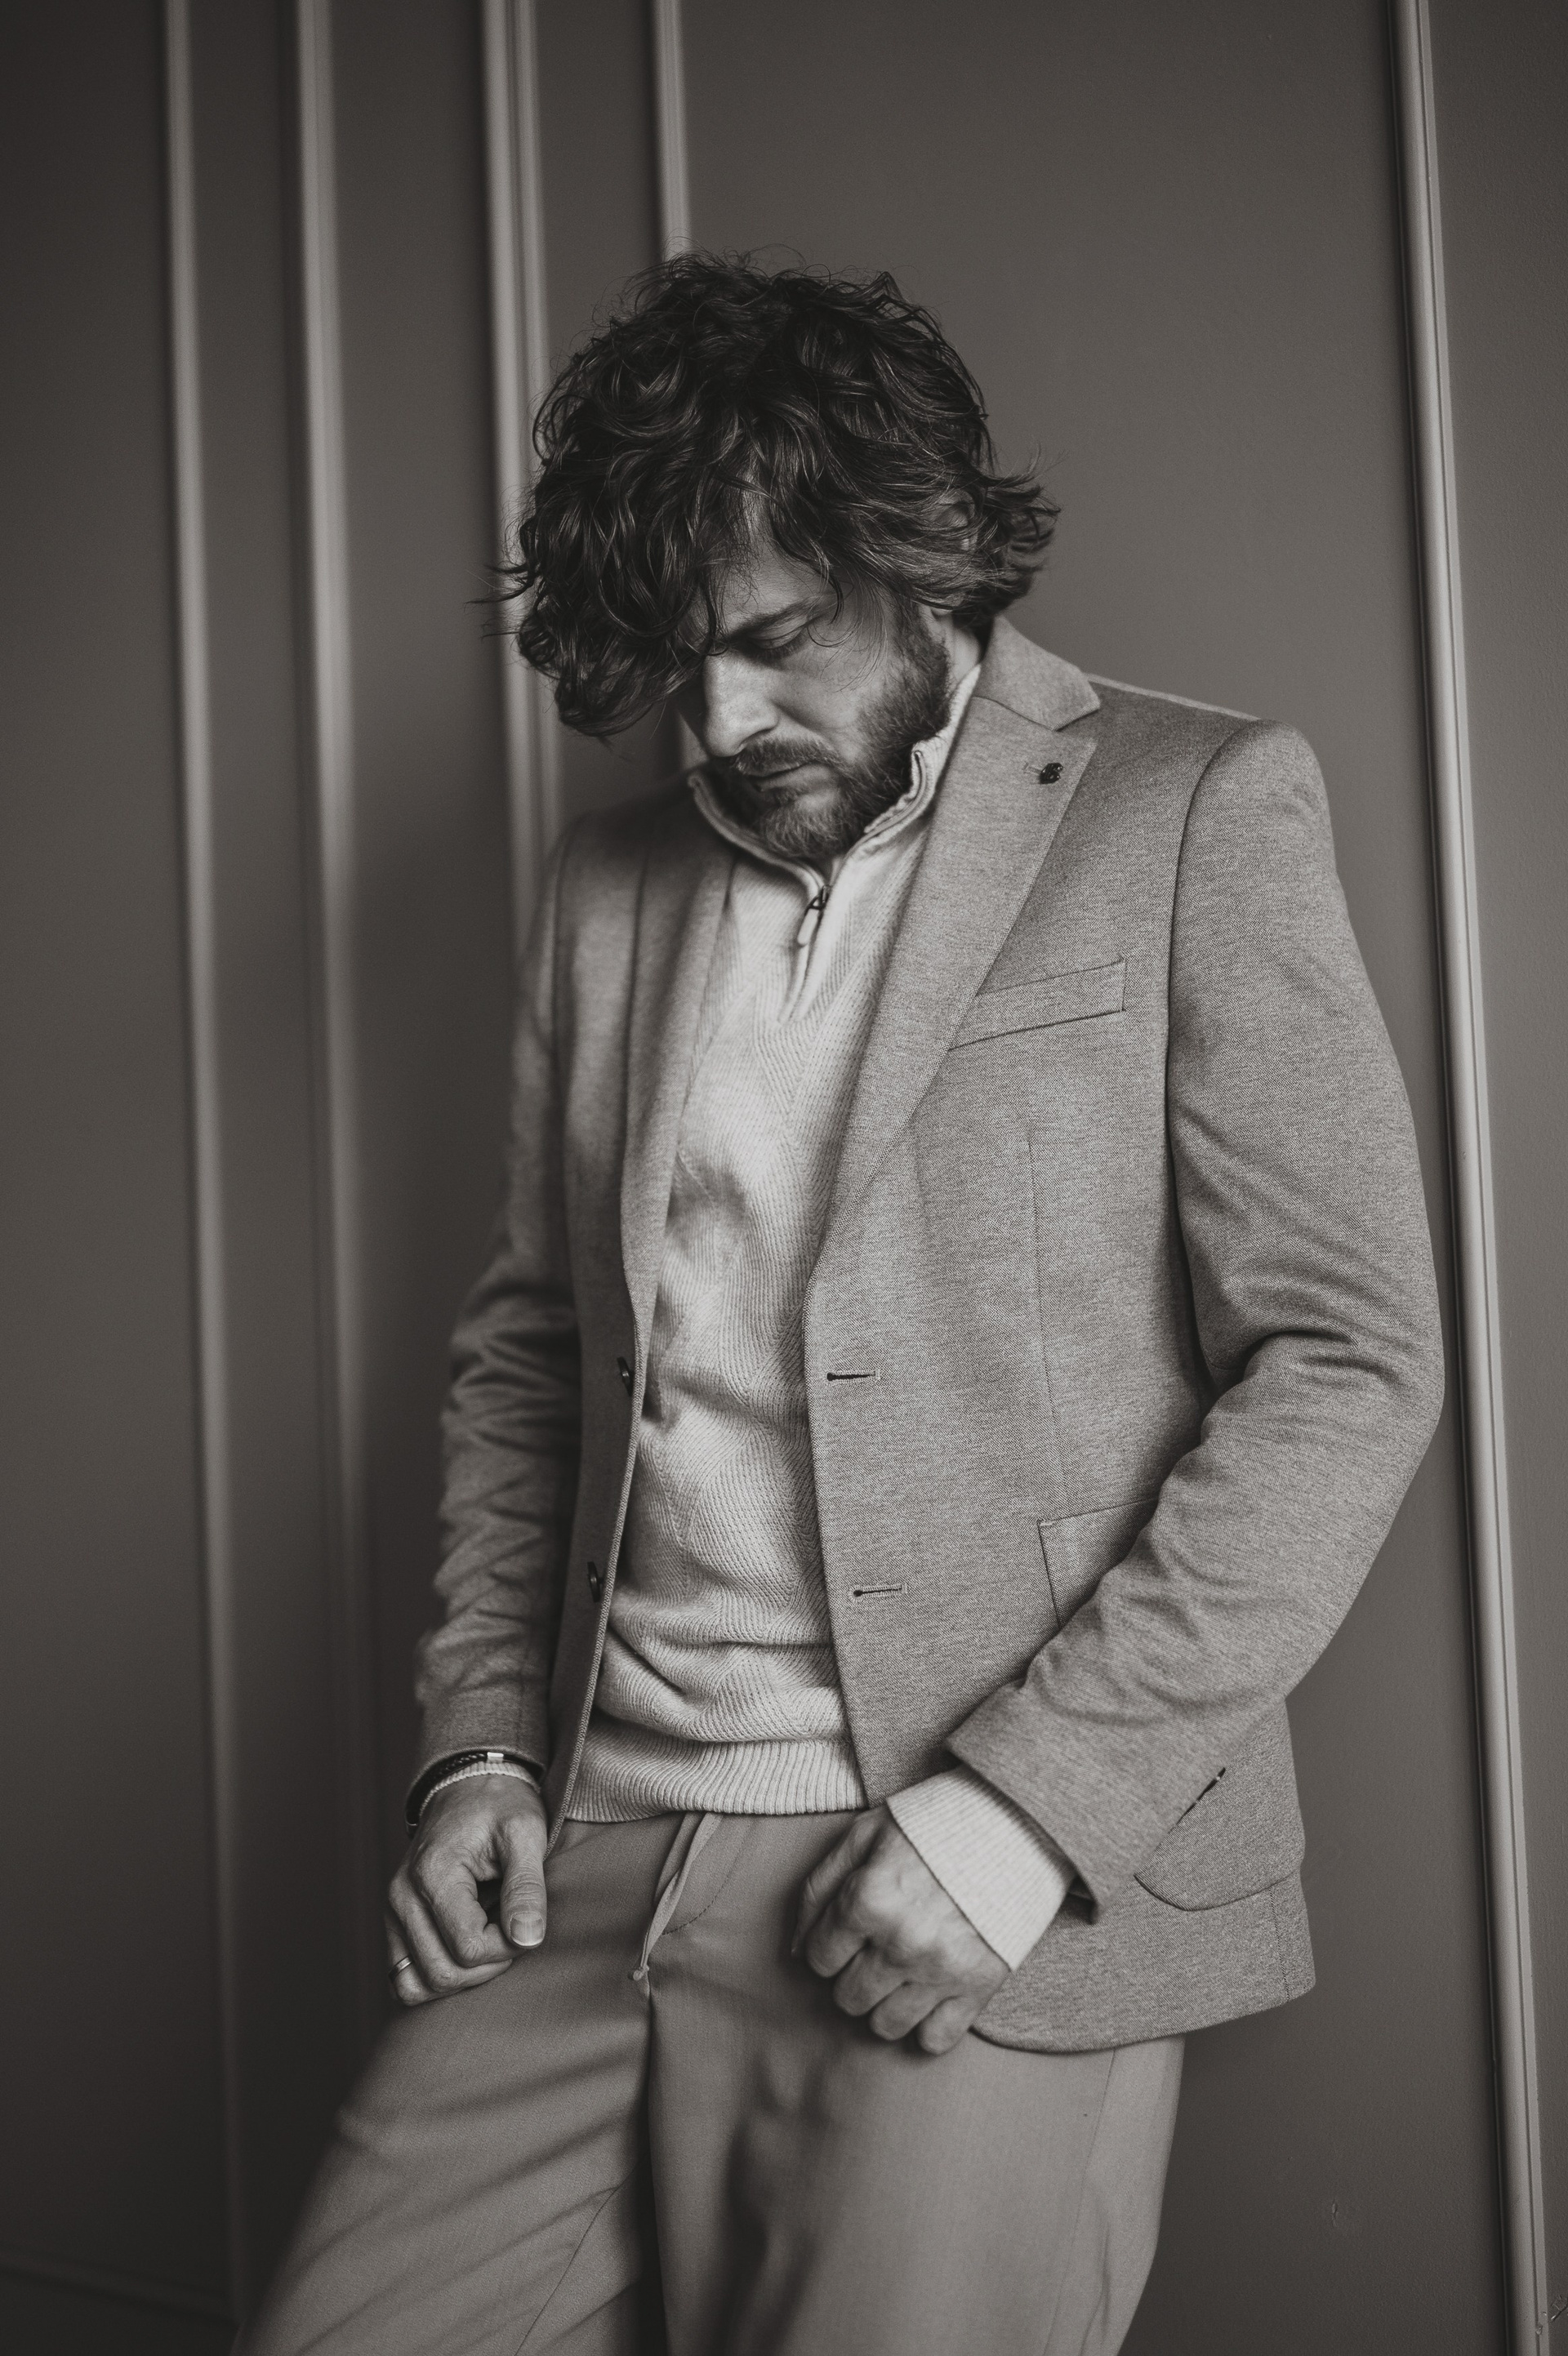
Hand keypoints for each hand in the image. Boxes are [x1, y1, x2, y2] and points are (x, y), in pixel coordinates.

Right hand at [385, 1774, 546, 2007]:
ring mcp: (391, 1913)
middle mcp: (401, 1897)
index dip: (507, 1945)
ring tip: (488, 1935)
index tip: (523, 1916)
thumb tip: (527, 1939)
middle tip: (509, 1927)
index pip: (470, 1948)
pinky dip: (436, 1977)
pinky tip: (464, 1950)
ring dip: (463, 1975)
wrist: (469, 1788)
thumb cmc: (501, 1807)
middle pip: (444, 1973)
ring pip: (419, 1985)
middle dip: (488, 1965)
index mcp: (433, 1873)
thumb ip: (527, 1887)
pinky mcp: (393, 1924)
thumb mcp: (525, 1833)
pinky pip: (403, 1979)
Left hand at [793, 1805, 1009, 2053]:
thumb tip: (797, 1950)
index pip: (819, 1959)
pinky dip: (927, 2024)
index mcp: (868, 1899)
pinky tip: (931, 1992)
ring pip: (885, 2026)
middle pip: (848, 1998)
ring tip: (902, 1970)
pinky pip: (934, 2040)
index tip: (850, 1931)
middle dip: (854, 1975)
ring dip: (886, 2002)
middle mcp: (901, 1942)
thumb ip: (820, 1888)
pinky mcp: (979, 1987)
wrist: (1016, 1820)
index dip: (830, 1945)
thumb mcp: (866, 1833)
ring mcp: (941, 1969)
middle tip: (876, 1948)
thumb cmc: (934, 1822)